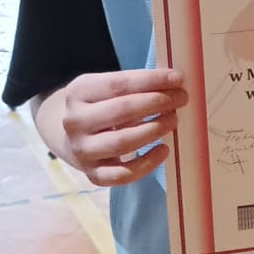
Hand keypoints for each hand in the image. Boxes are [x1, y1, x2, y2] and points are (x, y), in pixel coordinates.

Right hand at [61, 68, 188, 185]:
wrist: (73, 138)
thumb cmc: (100, 108)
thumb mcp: (106, 89)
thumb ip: (134, 86)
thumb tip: (174, 83)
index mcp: (78, 92)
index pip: (118, 84)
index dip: (151, 80)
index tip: (177, 78)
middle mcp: (75, 122)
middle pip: (121, 111)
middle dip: (156, 102)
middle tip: (181, 98)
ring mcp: (82, 150)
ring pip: (122, 143)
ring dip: (154, 129)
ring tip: (173, 120)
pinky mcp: (93, 175)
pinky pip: (123, 174)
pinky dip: (147, 163)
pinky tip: (164, 149)